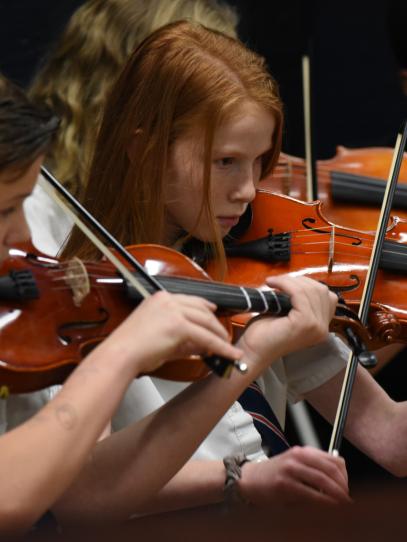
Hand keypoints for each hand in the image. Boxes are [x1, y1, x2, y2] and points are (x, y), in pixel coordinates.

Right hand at [105, 291, 242, 374]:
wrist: (121, 354)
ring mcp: (173, 310)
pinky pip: (206, 337)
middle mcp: (167, 300)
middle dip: (216, 324)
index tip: (215, 312)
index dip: (206, 307)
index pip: (190, 299)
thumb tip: (202, 345)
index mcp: (160, 298)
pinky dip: (220, 346)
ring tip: (229, 348)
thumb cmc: (133, 349)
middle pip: (202, 309)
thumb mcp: (160, 337)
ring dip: (220, 336)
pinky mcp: (179, 325)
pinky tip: (228, 354)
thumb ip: (182, 339)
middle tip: (225, 336)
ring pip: (206, 322)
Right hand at [239, 446, 350, 505]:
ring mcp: (291, 469)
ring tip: (342, 504)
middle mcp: (298, 456)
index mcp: (303, 451)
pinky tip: (329, 506)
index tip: (347, 487)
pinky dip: (323, 501)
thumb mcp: (296, 464)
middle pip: (331, 469)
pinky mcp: (284, 484)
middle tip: (347, 498)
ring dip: (336, 494)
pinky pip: (310, 493)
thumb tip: (338, 483)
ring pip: (322, 480)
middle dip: (343, 486)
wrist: (250, 479)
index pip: (334, 460)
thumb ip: (314, 468)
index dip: (345, 475)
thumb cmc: (275, 474)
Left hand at [240, 275, 337, 364]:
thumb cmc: (265, 333)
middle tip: (279, 281)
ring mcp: (316, 326)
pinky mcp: (305, 322)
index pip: (327, 296)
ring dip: (290, 281)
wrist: (252, 350)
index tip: (288, 283)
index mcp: (321, 327)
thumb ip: (300, 302)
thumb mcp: (287, 314)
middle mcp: (323, 328)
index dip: (307, 284)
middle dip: (299, 280)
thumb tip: (300, 282)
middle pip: (320, 290)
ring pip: (310, 290)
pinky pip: (299, 293)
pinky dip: (285, 284)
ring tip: (273, 282)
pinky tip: (272, 284)